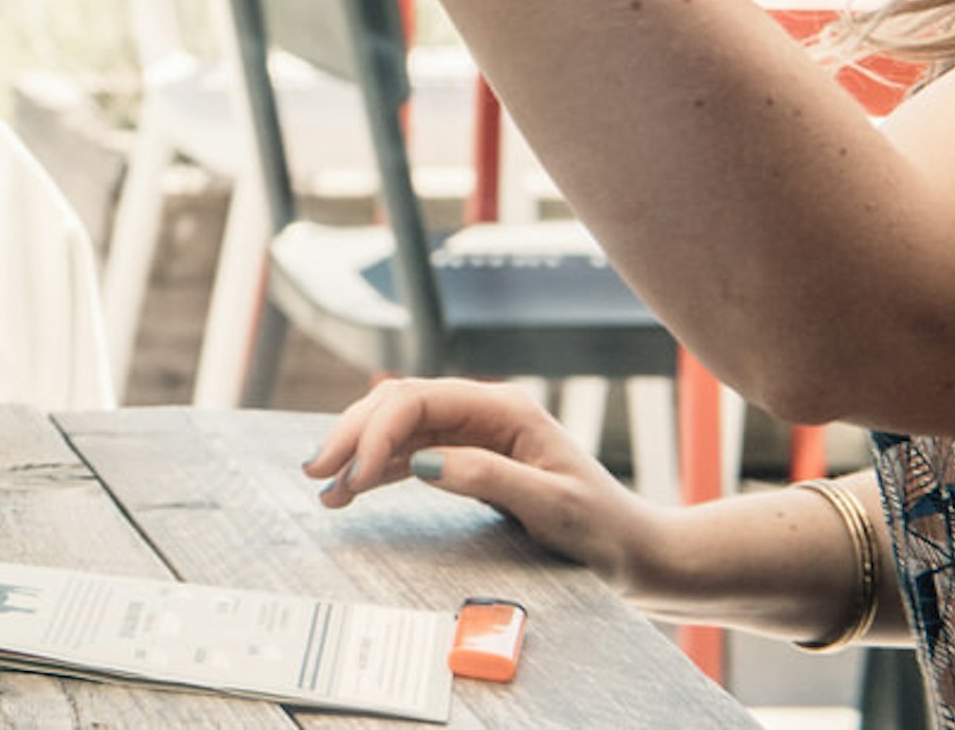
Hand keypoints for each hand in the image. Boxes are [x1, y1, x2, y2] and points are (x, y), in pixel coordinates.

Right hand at [303, 377, 667, 595]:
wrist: (638, 554)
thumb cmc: (606, 531)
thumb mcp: (555, 507)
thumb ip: (491, 479)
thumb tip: (424, 462)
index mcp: (506, 410)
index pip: (419, 401)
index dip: (378, 432)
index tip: (356, 475)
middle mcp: (485, 412)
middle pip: (399, 406)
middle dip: (353, 434)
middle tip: (316, 471)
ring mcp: (476, 434)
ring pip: (398, 427)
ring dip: (359, 450)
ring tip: (324, 484)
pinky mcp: (471, 459)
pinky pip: (411, 452)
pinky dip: (379, 467)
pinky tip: (354, 487)